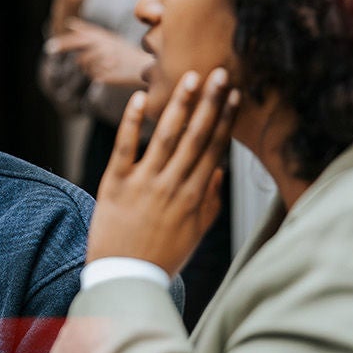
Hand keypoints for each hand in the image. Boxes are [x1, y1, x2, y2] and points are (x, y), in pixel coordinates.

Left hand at [49, 19, 152, 87]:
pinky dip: (95, 74)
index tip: (49, 47)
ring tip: (100, 63)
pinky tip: (106, 71)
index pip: (80, 39)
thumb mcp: (108, 37)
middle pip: (79, 55)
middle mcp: (104, 50)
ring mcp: (106, 64)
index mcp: (104, 39)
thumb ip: (88, 30)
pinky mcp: (108, 76)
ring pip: (84, 66)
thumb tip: (69, 22)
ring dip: (86, 66)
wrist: (144, 66)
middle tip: (50, 49)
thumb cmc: (124, 51)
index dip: (63, 42)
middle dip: (64, 49)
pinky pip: (93, 76)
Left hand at [87, 68, 238, 274]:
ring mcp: (144, 183)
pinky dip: (132, 122)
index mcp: (195, 196)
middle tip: (222, 73)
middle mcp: (173, 186)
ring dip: (180, 106)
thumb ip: (210, 201)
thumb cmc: (161, 257)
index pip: (215, 150)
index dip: (226, 121)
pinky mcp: (115, 184)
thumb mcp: (195, 233)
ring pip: (166, 137)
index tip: (236, 96)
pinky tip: (141, 99)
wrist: (125, 279)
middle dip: (211, 104)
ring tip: (191, 78)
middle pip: (196, 138)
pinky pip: (125, 148)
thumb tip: (220, 170)